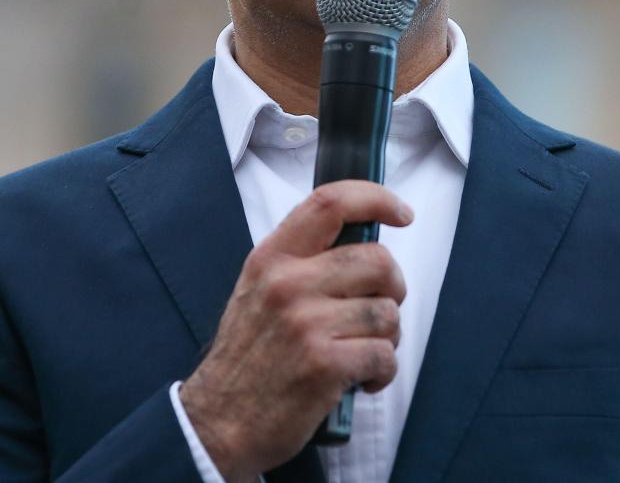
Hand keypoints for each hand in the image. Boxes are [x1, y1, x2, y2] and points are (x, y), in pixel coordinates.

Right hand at [179, 180, 412, 482]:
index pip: (331, 202)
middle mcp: (288, 282)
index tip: (401, 212)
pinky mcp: (324, 365)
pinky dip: (383, 371)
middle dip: (394, 286)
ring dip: (388, 335)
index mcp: (272, 256)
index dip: (376, 198)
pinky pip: (384, 354)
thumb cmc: (248, 355)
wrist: (217, 422)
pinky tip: (362, 380)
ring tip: (364, 350)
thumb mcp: (259, 288)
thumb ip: (303, 259)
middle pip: (377, 259)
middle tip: (380, 306)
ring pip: (387, 311)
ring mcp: (306, 323)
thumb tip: (363, 241)